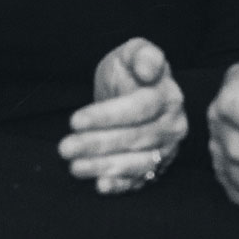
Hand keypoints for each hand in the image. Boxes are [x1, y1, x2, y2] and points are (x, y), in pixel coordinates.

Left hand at [59, 37, 186, 194]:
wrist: (131, 93)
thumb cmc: (130, 72)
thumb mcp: (133, 52)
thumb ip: (143, 54)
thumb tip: (149, 70)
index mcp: (169, 97)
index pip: (140, 108)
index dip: (107, 116)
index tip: (74, 120)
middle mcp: (173, 126)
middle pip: (136, 138)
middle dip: (98, 144)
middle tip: (65, 148)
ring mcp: (166, 150)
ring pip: (137, 163)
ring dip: (104, 167)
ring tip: (74, 166)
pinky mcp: (156, 169)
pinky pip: (139, 181)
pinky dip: (120, 186)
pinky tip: (99, 186)